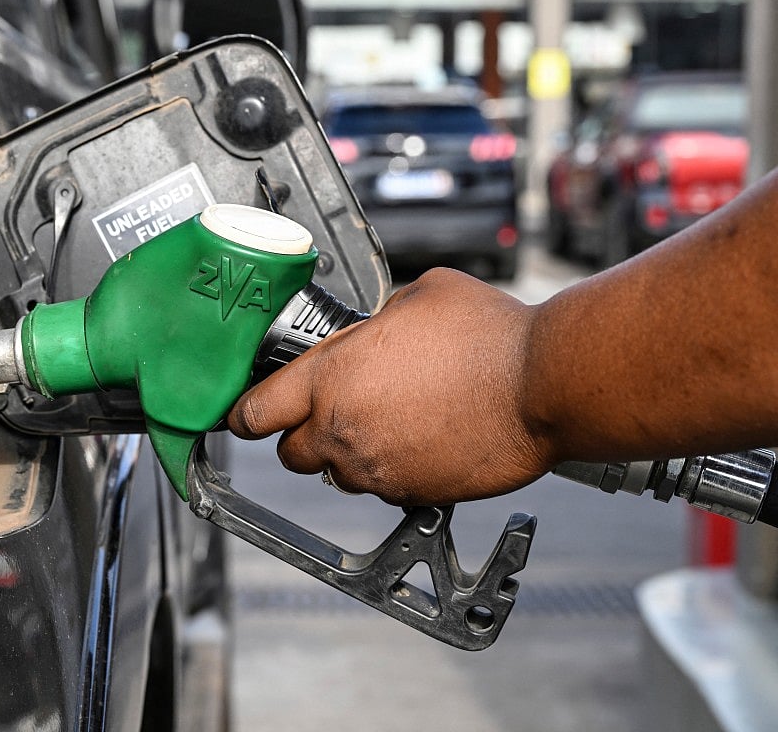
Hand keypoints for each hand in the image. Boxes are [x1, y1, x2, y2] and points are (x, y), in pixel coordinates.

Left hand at [228, 268, 551, 505]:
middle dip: (302, 435)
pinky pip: (384, 489)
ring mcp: (378, 469)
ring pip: (338, 474)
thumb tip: (373, 329)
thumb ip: (376, 320)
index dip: (247, 413)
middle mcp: (343, 428)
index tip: (246, 414)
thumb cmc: (490, 335)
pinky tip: (422, 440)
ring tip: (389, 422)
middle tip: (329, 413)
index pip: (257, 410)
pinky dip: (391, 471)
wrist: (544, 385)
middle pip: (291, 453)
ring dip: (349, 455)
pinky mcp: (414, 493)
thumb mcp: (419, 295)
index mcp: (331, 377)